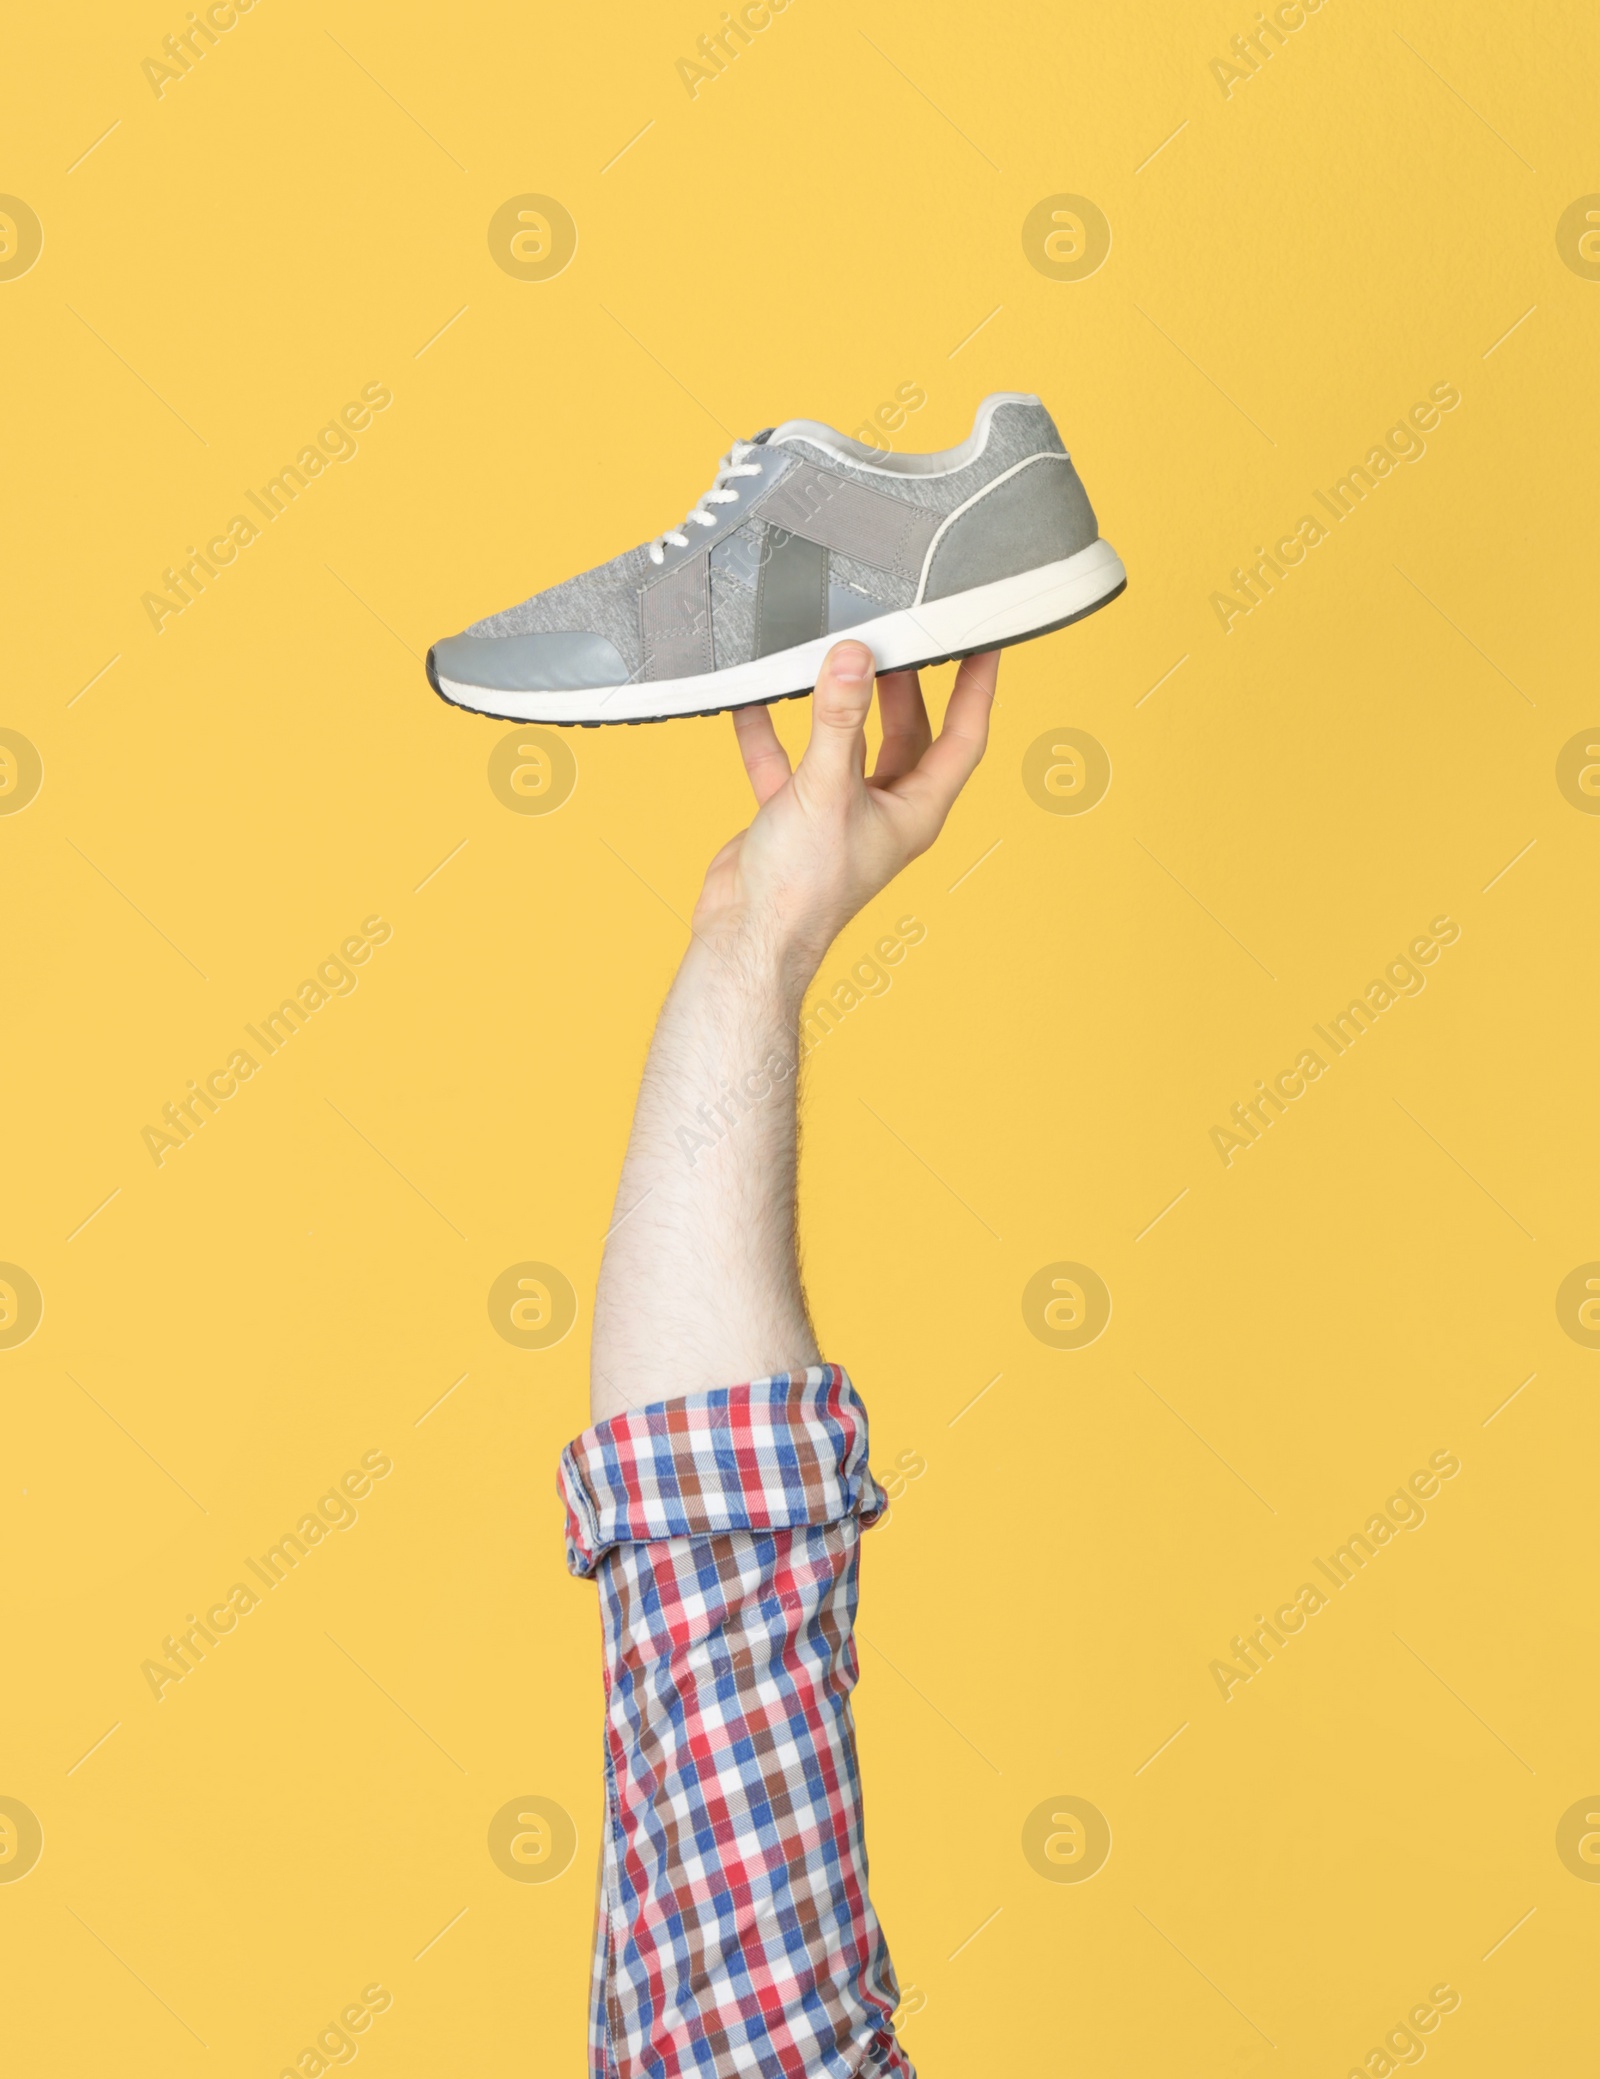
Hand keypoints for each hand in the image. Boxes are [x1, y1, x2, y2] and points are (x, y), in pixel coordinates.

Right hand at [693, 640, 998, 982]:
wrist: (747, 938)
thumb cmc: (804, 891)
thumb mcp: (826, 791)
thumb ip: (838, 720)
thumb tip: (853, 658)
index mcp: (916, 810)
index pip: (963, 737)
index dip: (977, 687)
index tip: (983, 642)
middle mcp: (884, 810)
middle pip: (907, 733)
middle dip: (905, 685)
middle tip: (900, 636)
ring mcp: (839, 813)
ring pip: (848, 743)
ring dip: (841, 703)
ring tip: (837, 654)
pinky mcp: (794, 816)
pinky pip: (787, 761)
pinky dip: (773, 731)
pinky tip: (754, 700)